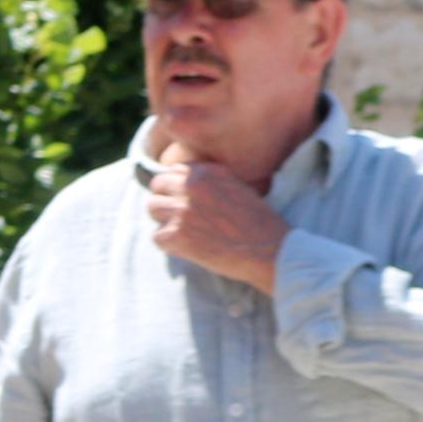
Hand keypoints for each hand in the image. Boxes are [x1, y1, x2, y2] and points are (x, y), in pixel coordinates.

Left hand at [144, 155, 290, 289]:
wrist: (270, 251)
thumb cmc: (259, 222)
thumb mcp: (238, 186)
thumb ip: (210, 180)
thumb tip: (181, 180)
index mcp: (206, 171)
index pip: (173, 170)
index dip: (177, 186)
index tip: (186, 199)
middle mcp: (191, 186)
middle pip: (157, 186)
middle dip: (166, 200)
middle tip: (180, 217)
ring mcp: (181, 210)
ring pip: (152, 208)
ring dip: (164, 220)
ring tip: (185, 232)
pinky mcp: (176, 235)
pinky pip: (157, 236)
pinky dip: (169, 244)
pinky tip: (189, 247)